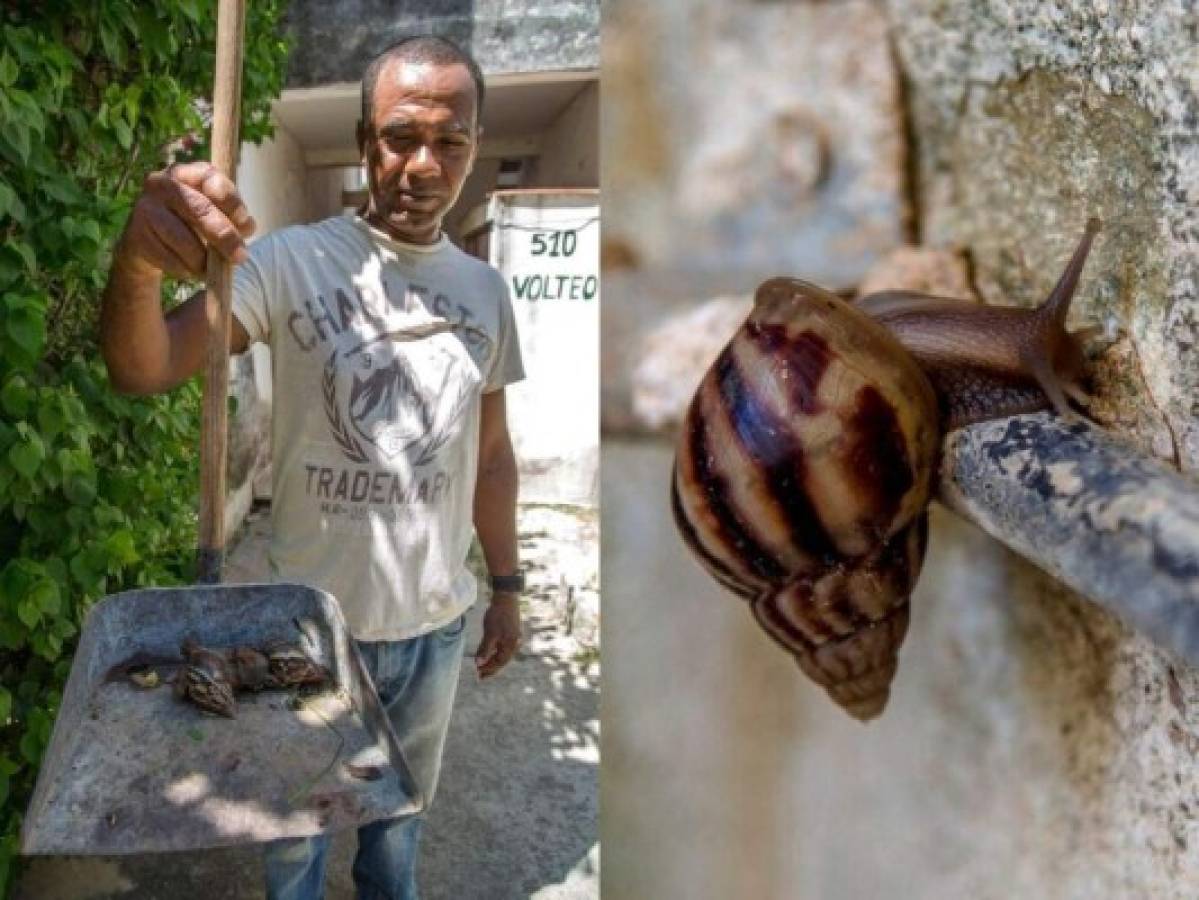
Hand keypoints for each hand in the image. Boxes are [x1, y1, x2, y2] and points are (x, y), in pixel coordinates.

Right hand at [117, 161, 255, 278]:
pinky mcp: (136, 234)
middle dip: (224, 236)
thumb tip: (247, 227)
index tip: (246, 226)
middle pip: (199, 209)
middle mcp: (163, 183)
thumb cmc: (192, 223)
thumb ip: (233, 216)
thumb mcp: (215, 213)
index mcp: (188, 173)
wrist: (149, 240)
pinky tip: (190, 270)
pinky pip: (168, 258)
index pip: (211, 179)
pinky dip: (185, 269)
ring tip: (212, 269)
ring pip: (182, 239)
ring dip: (203, 260)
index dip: (232, 203)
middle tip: (240, 257)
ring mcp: (146, 207)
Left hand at [475, 592, 520, 678]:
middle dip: (490, 668)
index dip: (489, 670)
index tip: (479, 675)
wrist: (506, 598)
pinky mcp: (511, 633)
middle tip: (479, 675)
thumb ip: (485, 649)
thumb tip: (478, 664)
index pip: (499, 663)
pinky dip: (494, 652)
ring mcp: (514, 639)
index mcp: (511, 645)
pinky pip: (502, 647)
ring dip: (492, 660)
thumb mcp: (490, 633)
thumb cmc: (498, 615)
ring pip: (502, 654)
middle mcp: (515, 644)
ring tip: (482, 666)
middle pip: (502, 660)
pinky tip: (488, 654)